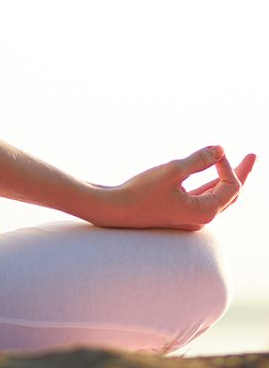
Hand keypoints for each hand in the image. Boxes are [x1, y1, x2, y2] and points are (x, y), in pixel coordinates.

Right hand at [89, 147, 255, 230]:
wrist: (113, 210)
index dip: (227, 165)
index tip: (213, 150)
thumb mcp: (172, 171)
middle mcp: (201, 218)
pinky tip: (208, 173)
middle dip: (240, 173)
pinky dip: (208, 182)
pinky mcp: (176, 211)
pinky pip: (201, 196)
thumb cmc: (141, 192)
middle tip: (253, 156)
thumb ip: (199, 160)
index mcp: (205, 213)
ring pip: (215, 195)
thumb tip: (221, 149)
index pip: (231, 186)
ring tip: (233, 163)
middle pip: (230, 194)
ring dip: (225, 177)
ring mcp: (188, 216)